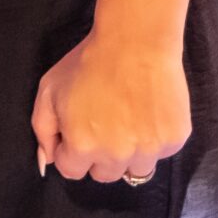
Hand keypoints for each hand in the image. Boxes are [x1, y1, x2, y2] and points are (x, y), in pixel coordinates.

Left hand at [32, 28, 190, 183]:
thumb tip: (47, 162)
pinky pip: (159, 154)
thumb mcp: (48, 91)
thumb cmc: (87, 63)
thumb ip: (43, 130)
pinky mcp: (174, 140)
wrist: (135, 42)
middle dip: (98, 155)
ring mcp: (149, 150)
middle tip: (102, 123)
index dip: (70, 150)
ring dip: (128, 153)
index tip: (76, 130)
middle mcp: (117, 155)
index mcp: (83, 146)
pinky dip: (152, 140)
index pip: (71, 171)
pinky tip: (146, 112)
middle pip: (104, 175)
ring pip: (134, 169)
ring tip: (126, 119)